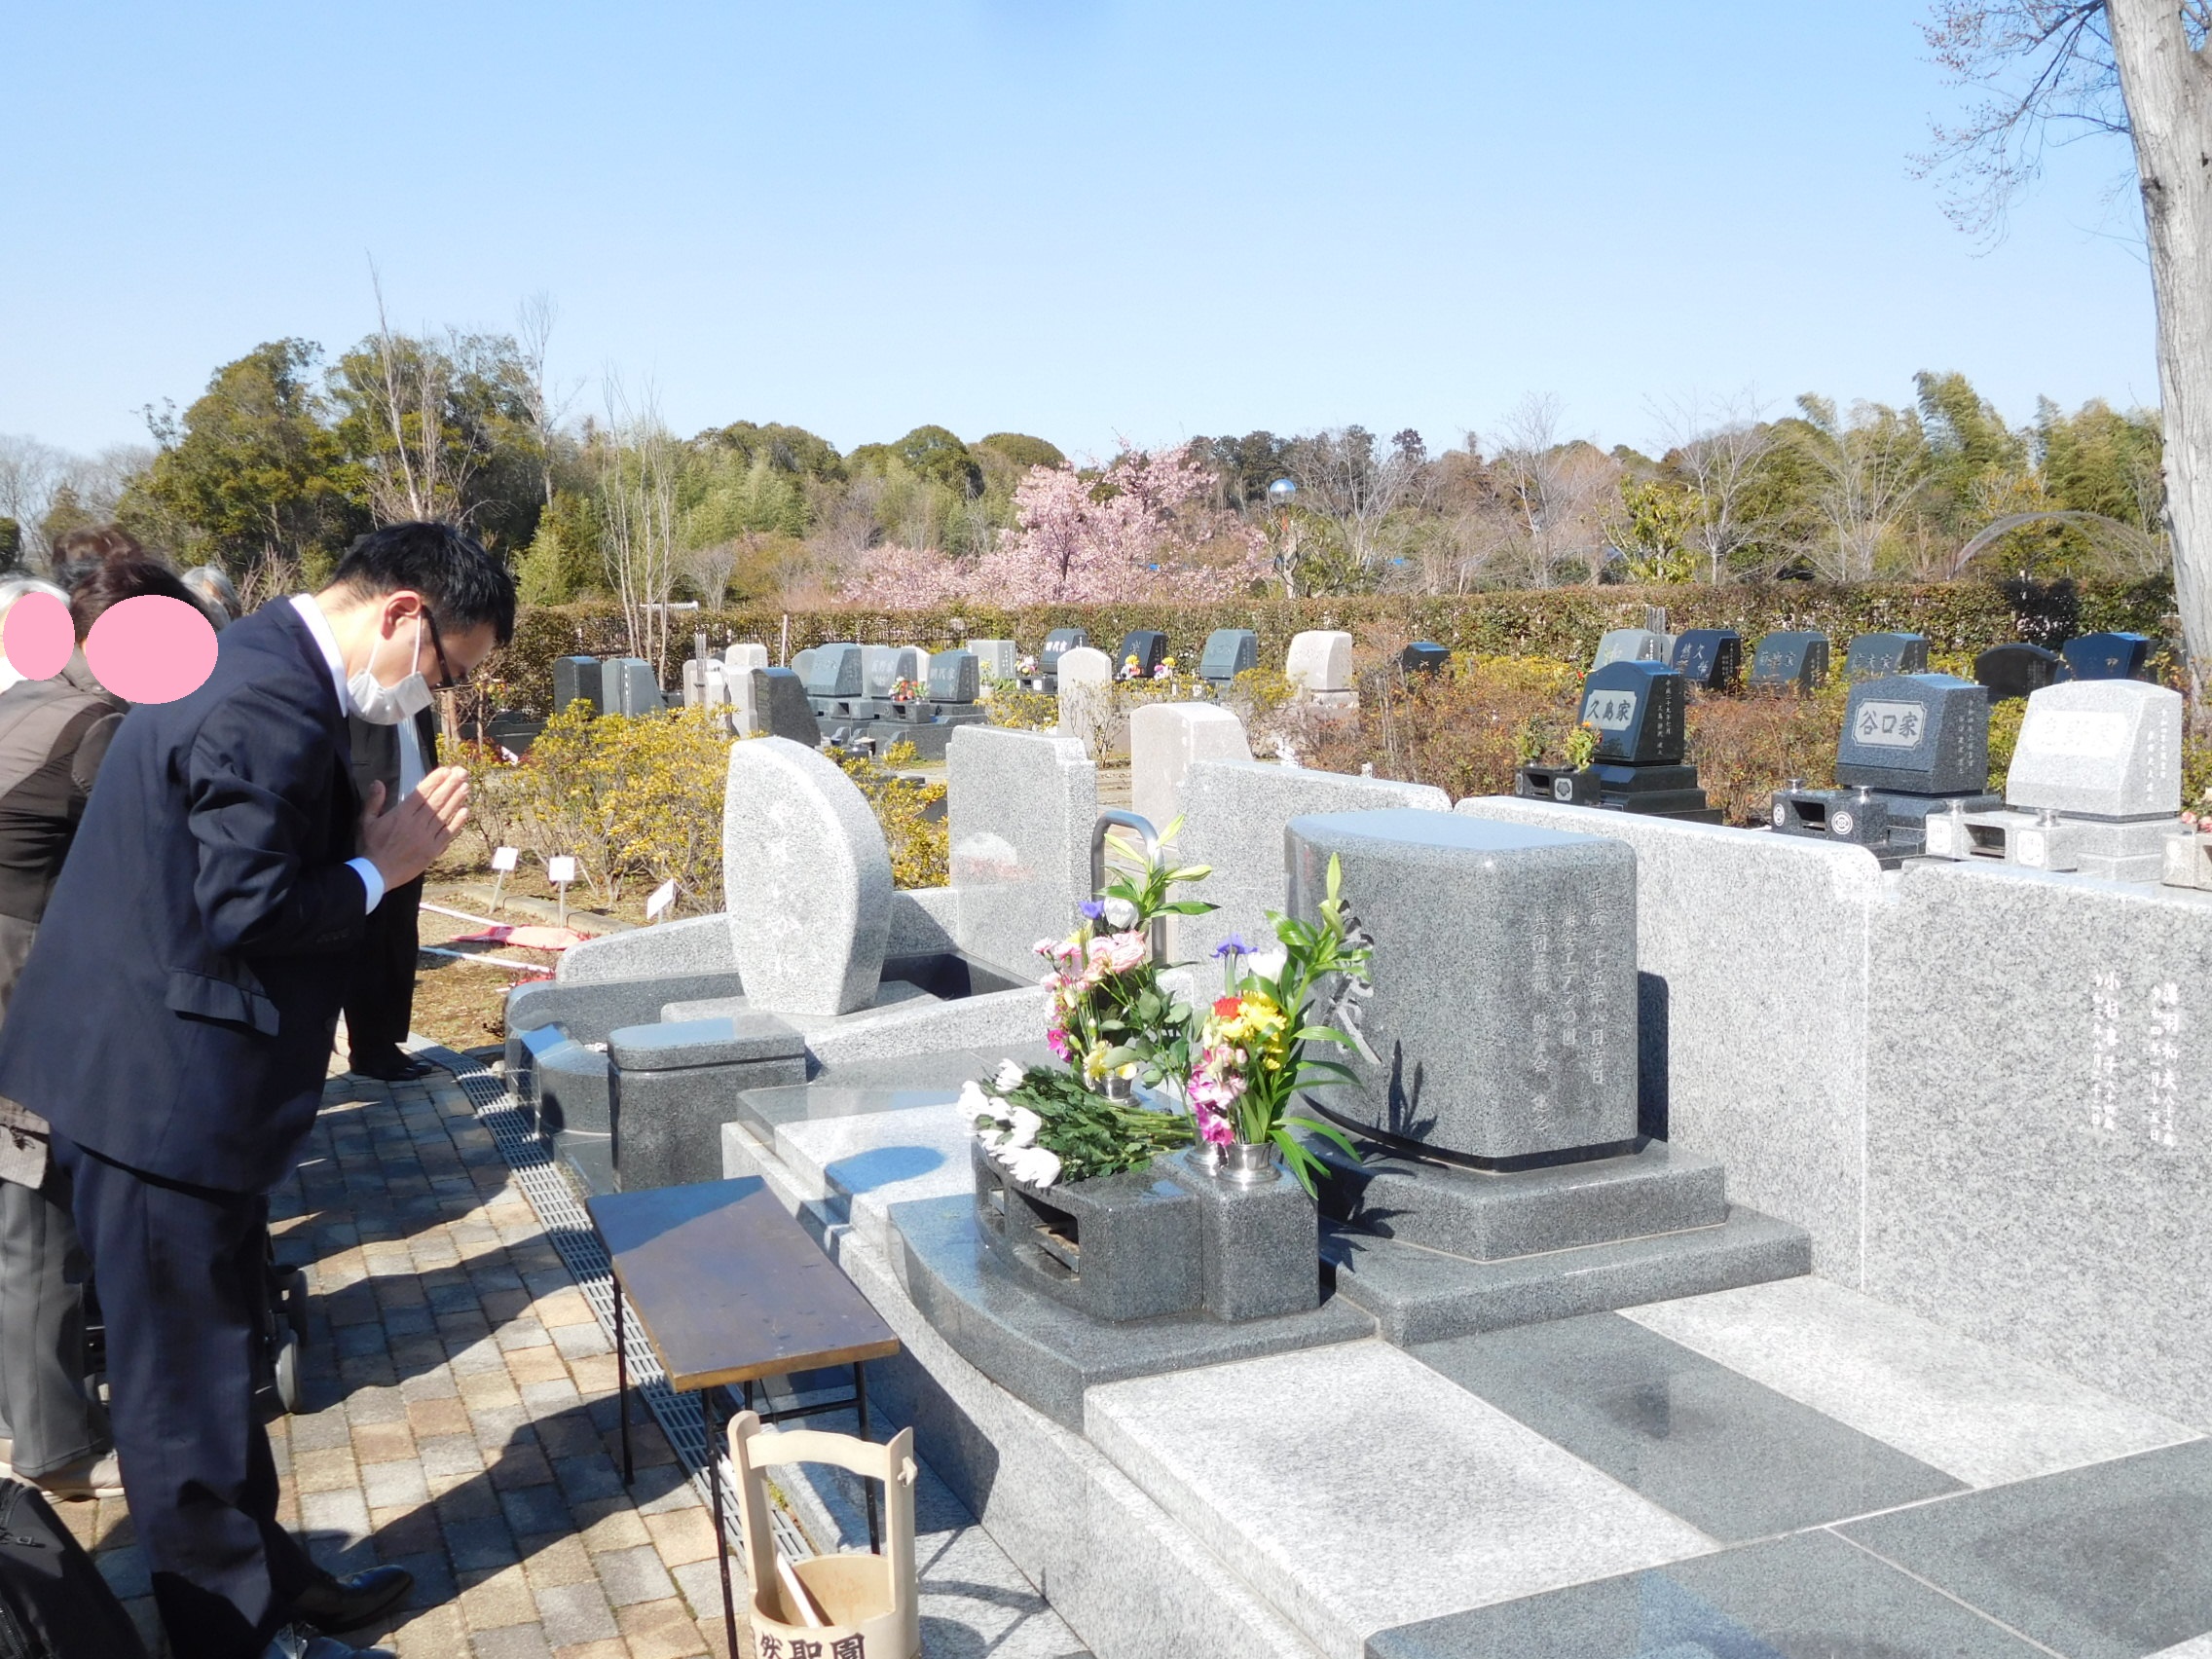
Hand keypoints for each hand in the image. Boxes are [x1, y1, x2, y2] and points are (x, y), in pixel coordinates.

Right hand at [360, 766, 470, 888]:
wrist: (376, 874)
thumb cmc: (370, 847)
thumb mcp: (366, 822)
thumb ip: (374, 801)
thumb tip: (378, 782)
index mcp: (401, 814)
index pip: (421, 793)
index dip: (435, 781)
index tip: (446, 771)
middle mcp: (416, 824)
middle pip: (437, 801)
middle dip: (451, 785)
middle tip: (462, 773)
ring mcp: (426, 837)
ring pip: (444, 815)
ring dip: (456, 800)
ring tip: (466, 787)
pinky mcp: (432, 851)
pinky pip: (448, 834)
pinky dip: (457, 823)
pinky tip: (465, 812)